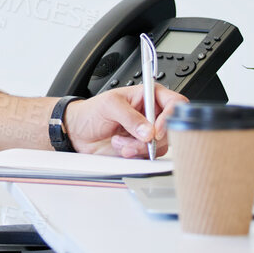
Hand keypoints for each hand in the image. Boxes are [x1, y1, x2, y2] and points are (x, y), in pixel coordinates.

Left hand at [63, 85, 187, 157]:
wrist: (78, 132)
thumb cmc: (92, 112)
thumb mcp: (110, 106)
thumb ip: (130, 117)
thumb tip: (148, 131)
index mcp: (149, 96)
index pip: (175, 103)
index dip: (170, 118)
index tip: (156, 131)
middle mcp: (152, 114)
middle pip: (171, 129)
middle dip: (152, 138)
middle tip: (136, 139)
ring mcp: (148, 133)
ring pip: (161, 145)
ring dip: (139, 148)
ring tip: (120, 142)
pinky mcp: (142, 148)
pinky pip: (150, 156)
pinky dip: (136, 155)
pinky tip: (121, 149)